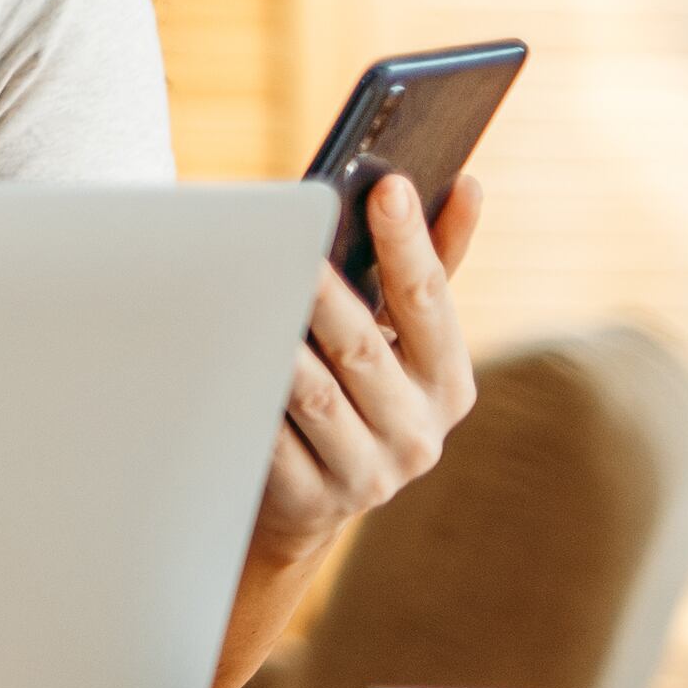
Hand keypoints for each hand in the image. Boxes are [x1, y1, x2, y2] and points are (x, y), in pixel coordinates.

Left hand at [247, 173, 483, 573]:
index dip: (410, 244)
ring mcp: (368, 473)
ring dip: (282, 350)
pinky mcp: (312, 501)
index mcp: (447, 382)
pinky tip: (219, 364)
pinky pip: (272, 444)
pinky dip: (249, 404)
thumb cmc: (356, 388)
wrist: (310, 498)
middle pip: (363, 349)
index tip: (388, 186)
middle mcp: (418, 432)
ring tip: (246, 296)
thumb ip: (433, 264)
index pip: (429, 302)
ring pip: (314, 398)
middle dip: (327, 293)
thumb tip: (468, 187)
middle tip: (292, 240)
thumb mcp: (402, 339)